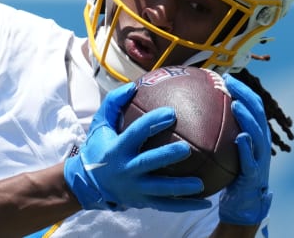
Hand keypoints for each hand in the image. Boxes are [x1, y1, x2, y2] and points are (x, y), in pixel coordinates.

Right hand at [64, 82, 211, 211]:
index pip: (136, 133)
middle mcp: (126, 170)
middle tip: (187, 149)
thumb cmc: (99, 147)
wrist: (87, 184)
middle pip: (149, 163)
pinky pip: (166, 206)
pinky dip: (186, 206)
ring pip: (160, 191)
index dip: (153, 123)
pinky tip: (206, 203)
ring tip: (201, 184)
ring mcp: (135, 189)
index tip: (172, 113)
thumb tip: (132, 85)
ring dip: (181, 188)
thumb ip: (114, 103)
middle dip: (167, 156)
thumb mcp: (100, 124)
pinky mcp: (142, 202)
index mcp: (117, 149)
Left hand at [219, 74, 272, 224]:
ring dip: (247, 118)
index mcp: (255, 134)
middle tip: (229, 83)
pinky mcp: (254, 175)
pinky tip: (240, 138)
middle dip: (245, 95)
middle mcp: (260, 143)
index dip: (243, 89)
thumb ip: (216, 133)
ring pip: (258, 134)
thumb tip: (189, 113)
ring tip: (236, 105)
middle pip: (258, 113)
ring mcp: (260, 158)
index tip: (226, 77)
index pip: (253, 105)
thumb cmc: (230, 173)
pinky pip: (251, 160)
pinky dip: (247, 148)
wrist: (243, 204)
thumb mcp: (224, 150)